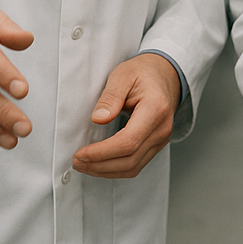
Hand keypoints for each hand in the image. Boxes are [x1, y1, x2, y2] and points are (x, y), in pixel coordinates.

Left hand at [71, 53, 181, 178]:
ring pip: (133, 167)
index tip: (81, 153)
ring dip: (106, 171)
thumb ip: (111, 96)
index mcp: (155, 109)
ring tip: (84, 165)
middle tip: (77, 162)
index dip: (102, 153)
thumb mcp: (123, 74)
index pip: (128, 142)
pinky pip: (136, 164)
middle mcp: (162, 129)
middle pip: (130, 160)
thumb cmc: (143, 72)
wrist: (165, 74)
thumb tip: (98, 119)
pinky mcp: (156, 145)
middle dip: (100, 166)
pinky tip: (100, 164)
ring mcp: (161, 139)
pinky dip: (115, 169)